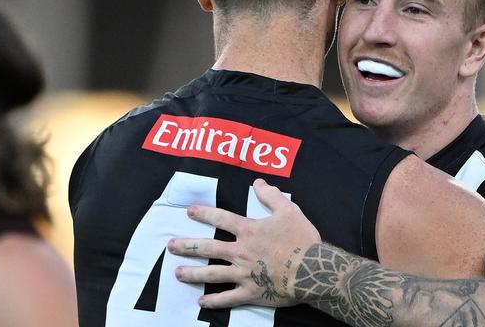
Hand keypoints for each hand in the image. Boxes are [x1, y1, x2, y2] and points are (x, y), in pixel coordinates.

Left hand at [168, 178, 320, 308]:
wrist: (314, 269)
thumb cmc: (302, 239)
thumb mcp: (289, 210)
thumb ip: (271, 196)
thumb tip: (257, 182)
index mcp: (249, 231)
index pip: (221, 219)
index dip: (204, 213)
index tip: (189, 211)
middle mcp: (241, 252)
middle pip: (208, 248)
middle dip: (187, 245)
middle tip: (171, 245)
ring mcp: (244, 274)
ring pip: (212, 274)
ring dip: (193, 273)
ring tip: (177, 273)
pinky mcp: (251, 292)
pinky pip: (228, 298)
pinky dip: (214, 301)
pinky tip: (201, 302)